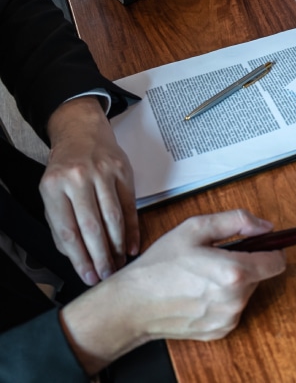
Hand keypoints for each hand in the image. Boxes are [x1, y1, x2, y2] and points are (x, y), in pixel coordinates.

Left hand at [39, 96, 137, 285]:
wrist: (82, 132)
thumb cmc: (66, 167)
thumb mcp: (52, 191)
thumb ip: (60, 221)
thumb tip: (76, 255)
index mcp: (53, 187)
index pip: (67, 230)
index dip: (78, 257)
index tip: (87, 275)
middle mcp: (78, 179)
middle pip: (91, 226)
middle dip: (100, 256)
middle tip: (105, 275)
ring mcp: (102, 174)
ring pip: (112, 217)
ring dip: (117, 245)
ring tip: (118, 264)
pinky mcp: (123, 172)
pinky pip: (129, 206)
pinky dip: (132, 228)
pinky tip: (131, 245)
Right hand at [60, 209, 286, 374]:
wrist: (132, 305)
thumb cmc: (159, 266)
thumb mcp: (195, 228)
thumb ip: (236, 221)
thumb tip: (265, 226)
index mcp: (234, 273)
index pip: (277, 262)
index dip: (271, 249)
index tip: (260, 244)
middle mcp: (235, 300)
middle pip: (260, 275)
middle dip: (245, 263)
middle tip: (215, 257)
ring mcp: (228, 318)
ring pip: (246, 292)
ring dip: (233, 282)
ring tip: (202, 275)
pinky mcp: (219, 331)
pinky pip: (233, 309)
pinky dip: (222, 299)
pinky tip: (198, 293)